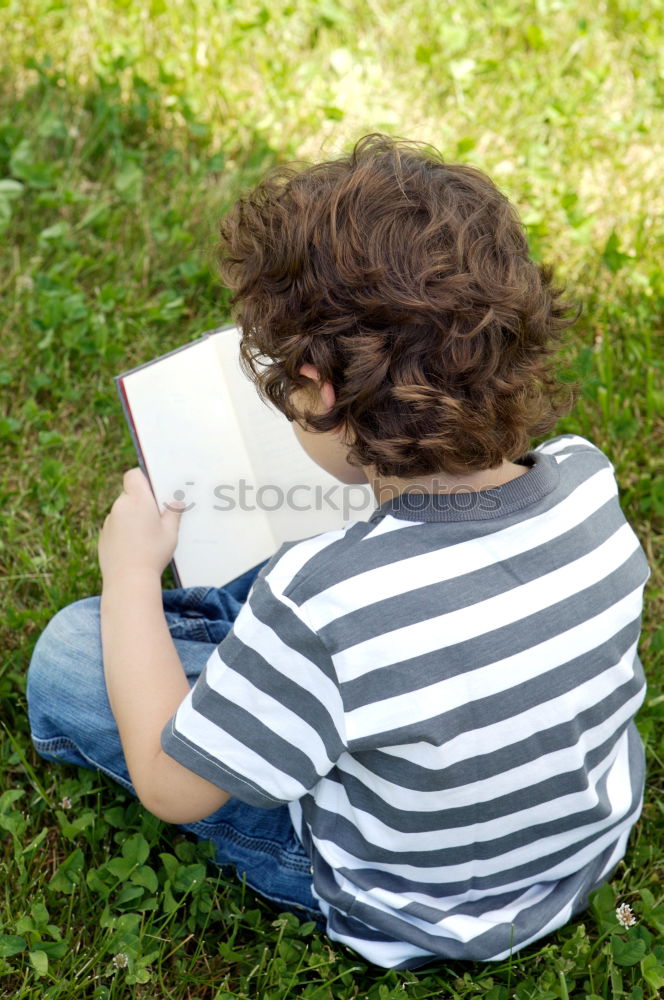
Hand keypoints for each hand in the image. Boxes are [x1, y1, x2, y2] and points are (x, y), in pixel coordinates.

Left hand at [99, 468, 182, 582]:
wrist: (128, 580)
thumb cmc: (153, 554)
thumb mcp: (170, 533)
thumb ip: (173, 514)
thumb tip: (176, 503)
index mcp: (138, 500)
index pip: (134, 475)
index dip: (143, 478)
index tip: (154, 487)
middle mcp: (120, 506)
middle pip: (130, 495)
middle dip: (142, 502)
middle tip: (158, 516)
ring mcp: (109, 522)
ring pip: (123, 512)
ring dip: (133, 518)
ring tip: (147, 536)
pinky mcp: (103, 536)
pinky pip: (116, 527)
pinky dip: (124, 532)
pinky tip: (136, 547)